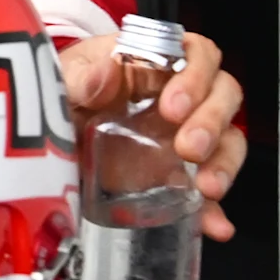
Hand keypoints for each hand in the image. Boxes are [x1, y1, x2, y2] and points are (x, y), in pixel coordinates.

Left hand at [60, 28, 248, 240]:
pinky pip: (208, 193)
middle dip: (212, 122)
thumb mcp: (65, 77)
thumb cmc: (69, 90)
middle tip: (189, 147)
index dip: (196, 76)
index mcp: (156, 63)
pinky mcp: (178, 175)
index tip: (173, 105)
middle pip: (223, 95)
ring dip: (224, 163)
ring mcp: (185, 135)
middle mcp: (182, 96)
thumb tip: (105, 72)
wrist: (51, 128)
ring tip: (207, 186)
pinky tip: (214, 224)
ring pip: (228, 140)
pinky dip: (213, 210)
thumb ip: (80, 76)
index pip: (198, 55)